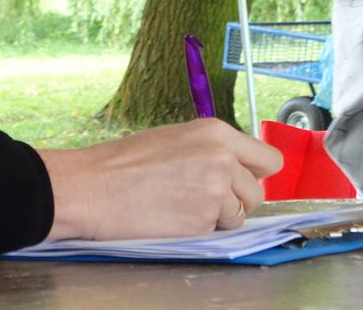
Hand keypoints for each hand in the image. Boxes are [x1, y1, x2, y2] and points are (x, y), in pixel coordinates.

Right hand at [36, 118, 282, 240]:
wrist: (92, 187)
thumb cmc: (122, 163)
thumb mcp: (174, 139)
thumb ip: (211, 151)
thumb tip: (235, 170)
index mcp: (216, 132)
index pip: (269, 159)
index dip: (254, 173)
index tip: (239, 180)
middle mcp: (224, 158)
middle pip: (258, 190)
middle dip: (237, 198)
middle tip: (203, 198)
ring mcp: (217, 189)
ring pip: (240, 213)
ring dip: (219, 216)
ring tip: (182, 205)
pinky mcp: (205, 219)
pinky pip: (218, 229)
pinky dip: (201, 228)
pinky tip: (173, 215)